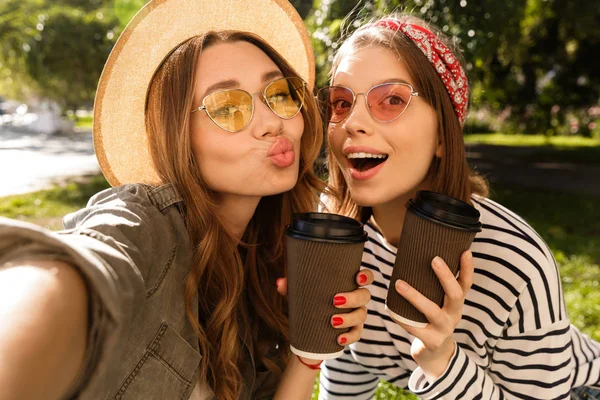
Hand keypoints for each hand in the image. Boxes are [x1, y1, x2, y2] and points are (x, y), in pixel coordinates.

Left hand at [276, 269, 373, 345]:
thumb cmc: (310, 301)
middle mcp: (356, 299)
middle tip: (335, 300)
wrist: (308, 330)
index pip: (365, 277)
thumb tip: (280, 283)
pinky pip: (357, 334)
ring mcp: (356, 315)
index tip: (357, 278)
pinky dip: (349, 336)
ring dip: (349, 318)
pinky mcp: (353, 331)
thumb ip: (291, 285)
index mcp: (347, 284)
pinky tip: (339, 338)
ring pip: (362, 315)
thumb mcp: (300, 292)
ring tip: (332, 321)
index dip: (366, 276)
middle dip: (353, 298)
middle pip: (365, 296)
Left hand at [391, 251, 473, 379]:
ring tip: (398, 283)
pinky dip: (401, 318)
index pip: (466, 284)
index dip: (468, 269)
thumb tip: (412, 254)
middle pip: (455, 295)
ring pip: (432, 311)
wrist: (435, 354)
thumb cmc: (432, 320)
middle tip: (434, 259)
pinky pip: (414, 328)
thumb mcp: (438, 303)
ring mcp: (444, 329)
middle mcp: (454, 314)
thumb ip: (431, 285)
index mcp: (456, 303)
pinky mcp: (431, 340)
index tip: (466, 252)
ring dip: (414, 296)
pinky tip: (390, 309)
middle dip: (446, 276)